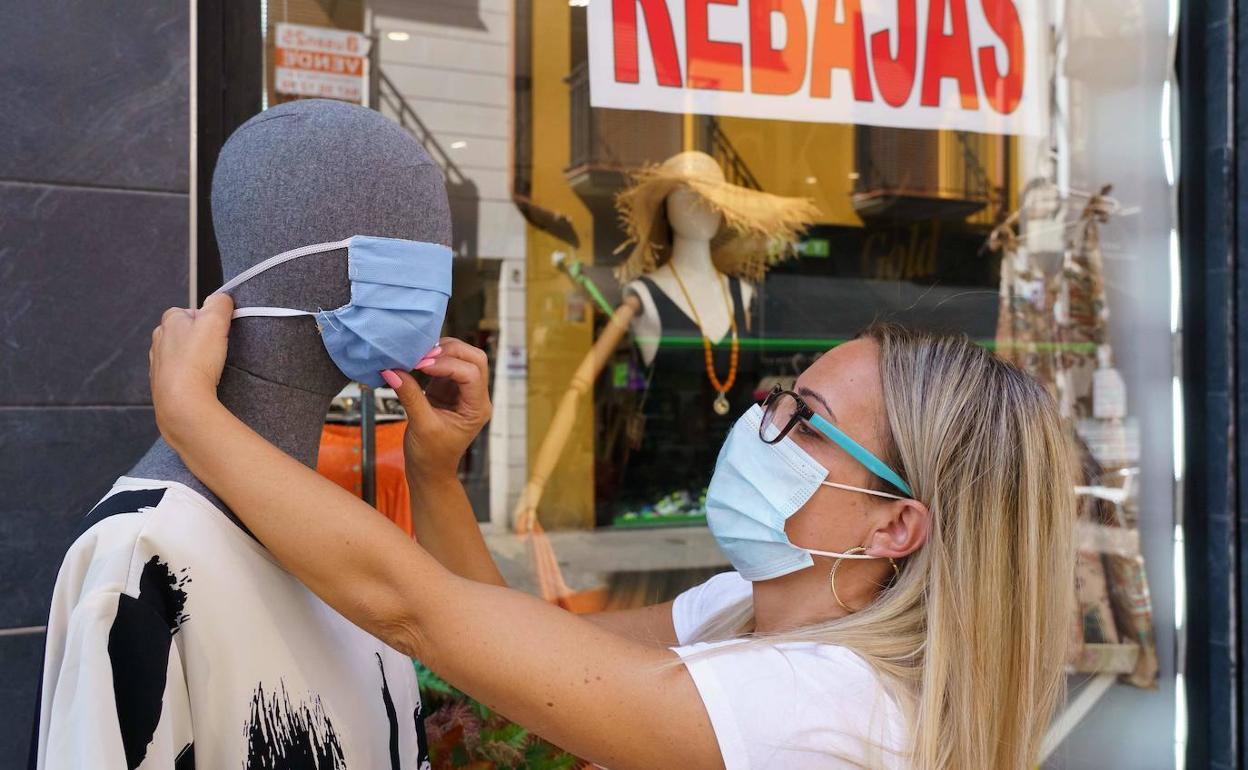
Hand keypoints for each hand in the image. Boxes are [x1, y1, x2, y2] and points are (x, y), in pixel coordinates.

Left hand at [148, 294, 233, 444]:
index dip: (205, 318)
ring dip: (192, 359)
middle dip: (198, 339)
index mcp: (169, 322)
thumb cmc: (196, 361)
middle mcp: (159, 340)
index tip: (218, 329)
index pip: (186, 311)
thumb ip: (220, 303)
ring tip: (209, 368)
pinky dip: (187, 377)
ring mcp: (157, 363)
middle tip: (216, 349)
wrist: (181, 401)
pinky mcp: (161, 384)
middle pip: (182, 333)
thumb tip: (221, 298)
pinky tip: (199, 383)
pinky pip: (176, 375)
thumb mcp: (215, 321)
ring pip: (178, 355)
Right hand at [381, 338, 491, 480]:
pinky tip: (416, 360)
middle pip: (474, 359)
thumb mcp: (421, 426)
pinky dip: (432, 358)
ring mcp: (462, 391)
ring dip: (441, 351)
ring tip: (417, 356)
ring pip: (462, 358)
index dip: (448, 364)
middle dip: (450, 351)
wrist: (429, 471)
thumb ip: (409, 396)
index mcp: (477, 408)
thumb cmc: (431, 456)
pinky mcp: (448, 388)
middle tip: (422, 354)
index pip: (471, 374)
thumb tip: (392, 370)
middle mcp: (475, 397)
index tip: (422, 365)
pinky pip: (445, 365)